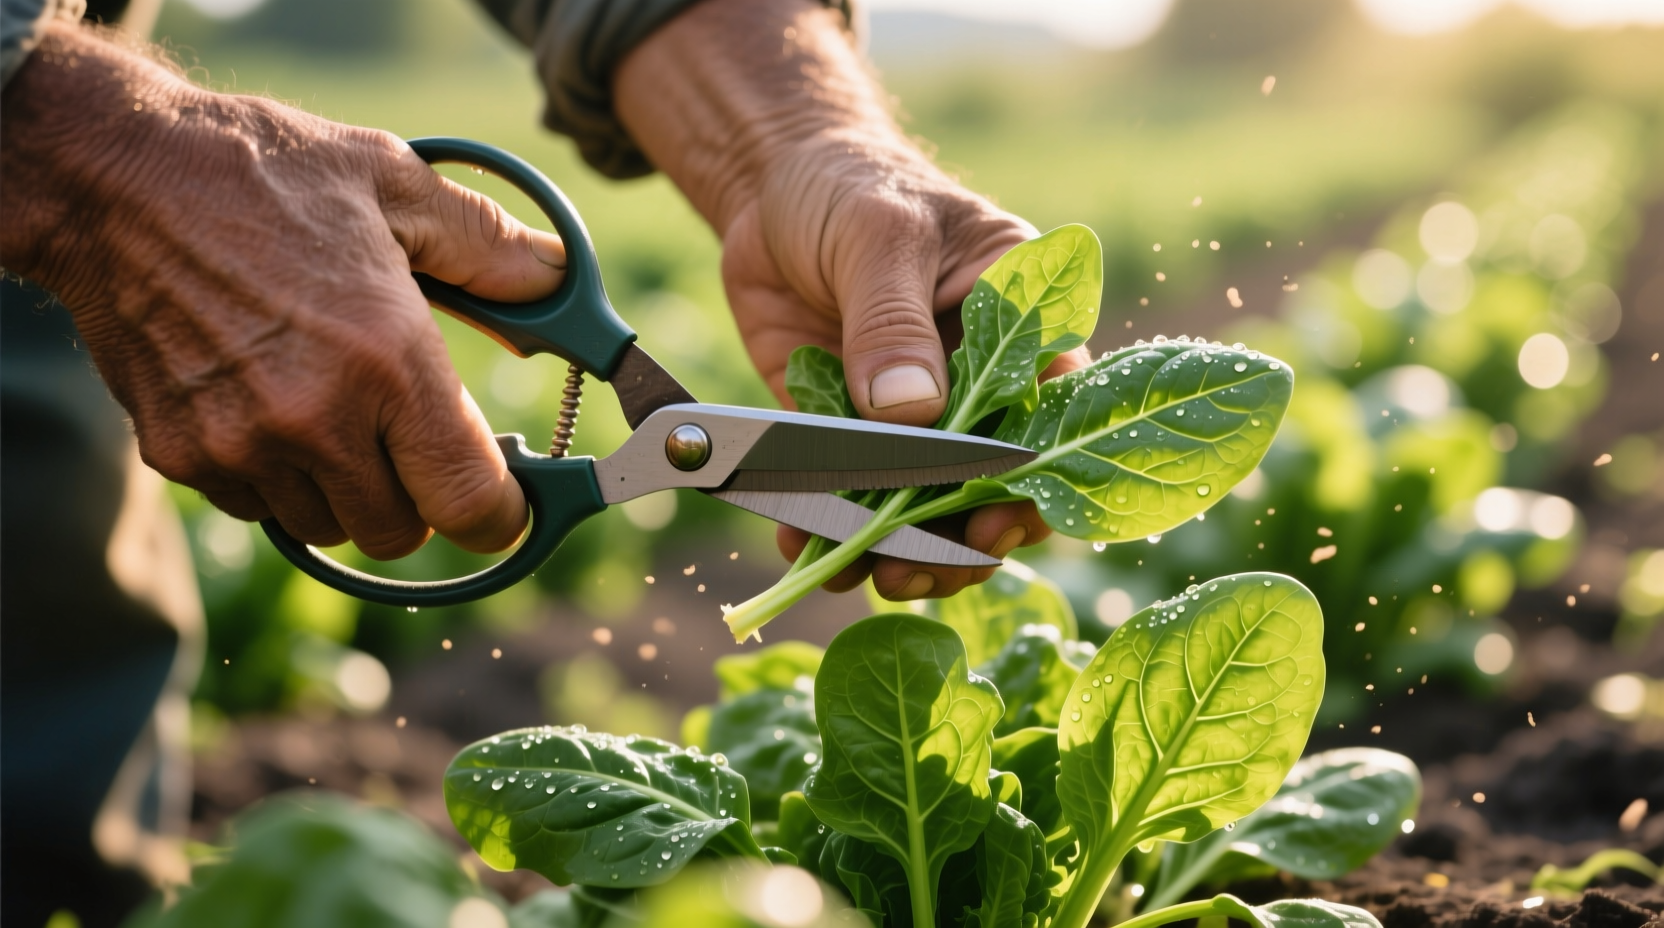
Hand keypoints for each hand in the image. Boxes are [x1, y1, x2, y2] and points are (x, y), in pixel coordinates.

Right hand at [0, 22, 565, 557]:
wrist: (112, 177)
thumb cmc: (264, 173)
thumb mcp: (395, 183)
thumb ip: (488, 247)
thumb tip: (557, 280)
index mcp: (388, 360)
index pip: (469, 503)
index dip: (501, 513)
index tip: (505, 496)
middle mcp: (316, 419)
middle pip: (400, 531)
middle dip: (419, 495)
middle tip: (410, 434)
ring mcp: (242, 445)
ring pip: (328, 526)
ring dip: (346, 490)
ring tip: (335, 406)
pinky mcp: (182, 454)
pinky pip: (258, 506)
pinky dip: (277, 478)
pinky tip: (272, 405)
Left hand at [615, 0, 1088, 598]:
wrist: (772, 188)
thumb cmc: (852, 186)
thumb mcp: (881, 234)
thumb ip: (894, 321)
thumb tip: (910, 412)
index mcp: (1024, 323)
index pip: (1052, 413)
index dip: (1032, 479)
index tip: (994, 521)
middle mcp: (980, 383)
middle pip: (992, 483)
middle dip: (962, 537)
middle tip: (920, 565)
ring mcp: (914, 418)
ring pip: (925, 506)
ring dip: (901, 549)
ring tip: (866, 572)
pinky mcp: (850, 435)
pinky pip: (850, 498)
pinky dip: (829, 531)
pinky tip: (805, 550)